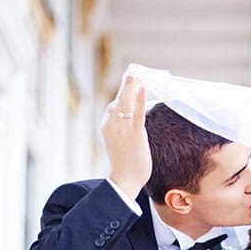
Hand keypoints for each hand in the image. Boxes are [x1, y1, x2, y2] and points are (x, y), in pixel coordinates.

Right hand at [101, 74, 151, 199]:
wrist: (125, 179)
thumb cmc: (125, 164)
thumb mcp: (119, 142)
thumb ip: (122, 129)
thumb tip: (129, 119)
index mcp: (107, 126)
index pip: (114, 105)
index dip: (124, 93)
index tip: (131, 81)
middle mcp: (111, 124)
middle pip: (118, 99)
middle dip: (126, 83)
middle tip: (132, 69)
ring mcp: (122, 128)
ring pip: (125, 102)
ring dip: (130, 85)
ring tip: (136, 72)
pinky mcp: (134, 133)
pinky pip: (137, 113)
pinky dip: (140, 99)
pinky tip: (143, 87)